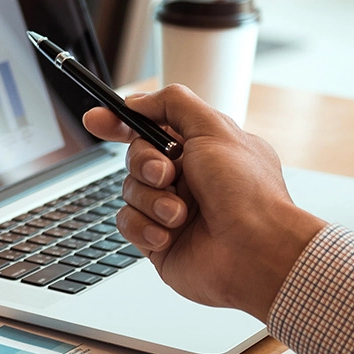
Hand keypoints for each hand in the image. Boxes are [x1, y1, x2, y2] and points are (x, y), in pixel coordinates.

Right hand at [83, 85, 325, 321]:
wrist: (256, 252)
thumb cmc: (248, 194)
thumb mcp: (214, 128)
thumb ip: (174, 104)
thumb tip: (138, 101)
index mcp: (202, 149)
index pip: (152, 127)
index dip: (122, 122)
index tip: (96, 119)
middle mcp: (187, 178)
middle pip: (135, 156)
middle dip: (144, 163)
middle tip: (166, 174)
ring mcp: (171, 210)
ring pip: (129, 190)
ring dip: (151, 199)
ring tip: (180, 214)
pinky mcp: (159, 240)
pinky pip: (127, 224)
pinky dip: (145, 226)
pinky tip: (169, 233)